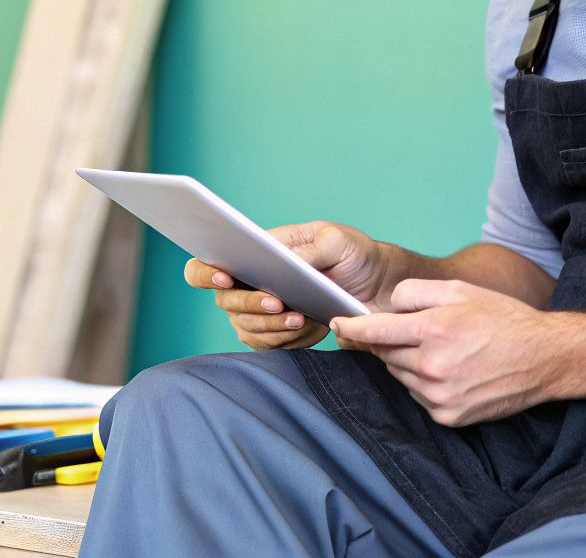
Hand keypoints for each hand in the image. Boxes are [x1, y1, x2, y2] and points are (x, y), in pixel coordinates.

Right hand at [183, 221, 391, 350]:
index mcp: (256, 251)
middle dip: (249, 304)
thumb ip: (309, 250)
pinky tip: (309, 328)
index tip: (225, 278)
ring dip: (271, 326)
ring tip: (301, 318)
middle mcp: (251, 281)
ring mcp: (261, 311)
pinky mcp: (277, 334)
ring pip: (245, 327)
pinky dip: (286, 340)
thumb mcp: (337, 240)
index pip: (209, 261)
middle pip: (225, 301)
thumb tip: (285, 263)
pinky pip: (267, 345)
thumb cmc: (353, 254)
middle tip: (278, 303)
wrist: (379, 286)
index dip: (206, 273)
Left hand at [330, 279, 560, 425]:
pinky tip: (451, 371)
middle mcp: (433, 365)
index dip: (352, 328)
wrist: (544, 358)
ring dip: (409, 362)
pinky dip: (424, 383)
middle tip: (419, 332)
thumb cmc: (502, 319)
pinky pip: (418, 395)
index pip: (376, 331)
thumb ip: (416, 293)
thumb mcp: (460, 290)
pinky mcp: (448, 416)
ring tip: (443, 350)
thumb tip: (386, 306)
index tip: (337, 325)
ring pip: (400, 375)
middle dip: (392, 342)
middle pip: (386, 354)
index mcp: (434, 329)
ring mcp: (440, 395)